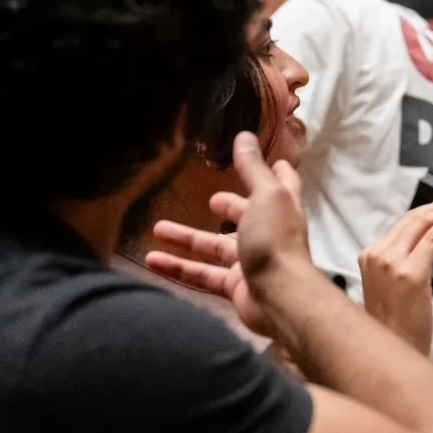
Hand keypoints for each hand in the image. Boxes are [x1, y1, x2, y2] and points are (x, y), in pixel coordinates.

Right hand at [145, 132, 319, 334]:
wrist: (280, 298)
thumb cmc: (275, 240)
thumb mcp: (266, 195)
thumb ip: (253, 168)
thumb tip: (245, 135)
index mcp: (280, 209)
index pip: (281, 185)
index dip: (274, 172)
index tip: (268, 160)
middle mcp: (268, 235)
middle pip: (246, 218)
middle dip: (229, 208)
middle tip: (210, 201)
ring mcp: (251, 263)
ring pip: (214, 248)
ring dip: (186, 239)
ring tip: (156, 228)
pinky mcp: (235, 288)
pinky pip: (202, 275)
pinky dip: (177, 268)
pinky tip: (152, 260)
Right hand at [359, 198, 432, 354]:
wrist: (393, 351)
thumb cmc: (395, 325)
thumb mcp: (388, 286)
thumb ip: (399, 262)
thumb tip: (424, 241)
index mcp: (367, 256)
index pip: (399, 225)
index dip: (425, 214)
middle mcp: (376, 255)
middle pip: (411, 219)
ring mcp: (391, 263)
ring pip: (421, 224)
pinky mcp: (411, 273)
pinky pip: (432, 238)